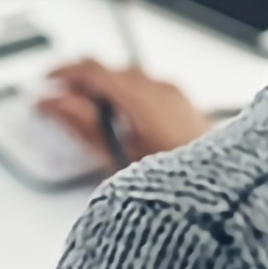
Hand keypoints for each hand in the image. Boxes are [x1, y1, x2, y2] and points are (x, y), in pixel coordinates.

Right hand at [37, 59, 211, 169]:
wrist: (221, 200)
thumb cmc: (176, 185)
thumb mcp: (115, 157)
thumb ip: (80, 123)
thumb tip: (54, 102)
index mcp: (142, 97)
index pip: (92, 68)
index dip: (63, 72)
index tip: (46, 82)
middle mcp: (162, 89)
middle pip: (111, 72)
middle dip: (82, 83)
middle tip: (60, 101)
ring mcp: (177, 96)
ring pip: (130, 80)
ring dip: (104, 91)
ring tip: (88, 116)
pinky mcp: (185, 107)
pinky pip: (148, 90)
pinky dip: (126, 98)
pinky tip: (119, 121)